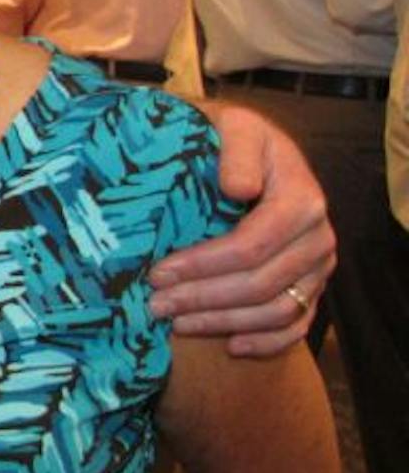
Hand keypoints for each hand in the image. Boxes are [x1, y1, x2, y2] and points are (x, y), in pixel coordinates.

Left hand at [149, 101, 335, 356]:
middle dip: (203, 298)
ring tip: (176, 323)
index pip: (252, 246)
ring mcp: (318, 267)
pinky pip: (297, 326)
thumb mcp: (234, 127)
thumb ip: (236, 151)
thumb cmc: (232, 139)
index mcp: (302, 198)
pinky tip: (229, 345)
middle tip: (155, 304)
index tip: (158, 273)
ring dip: (224, 322)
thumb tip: (238, 188)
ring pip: (277, 310)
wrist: (249, 150)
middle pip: (261, 283)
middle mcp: (317, 237)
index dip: (203, 265)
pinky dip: (266, 342)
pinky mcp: (311, 286)